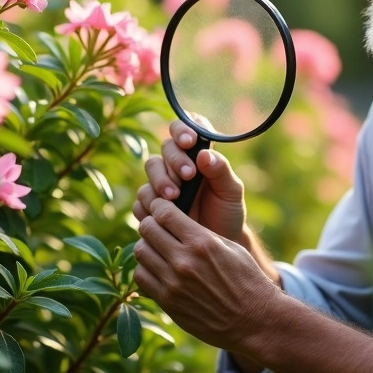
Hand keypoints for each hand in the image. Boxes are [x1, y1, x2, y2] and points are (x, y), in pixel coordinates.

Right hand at [133, 120, 247, 245]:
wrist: (215, 243)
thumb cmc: (227, 212)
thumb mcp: (231, 191)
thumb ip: (221, 170)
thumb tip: (204, 154)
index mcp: (198, 153)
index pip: (186, 128)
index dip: (183, 129)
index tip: (189, 141)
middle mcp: (178, 163)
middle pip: (165, 148)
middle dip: (174, 160)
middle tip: (188, 176)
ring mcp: (162, 182)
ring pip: (151, 169)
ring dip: (160, 181)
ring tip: (175, 197)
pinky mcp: (151, 204)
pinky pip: (141, 198)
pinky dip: (150, 203)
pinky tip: (162, 213)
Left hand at [134, 197, 276, 352]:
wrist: (253, 320)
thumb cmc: (246, 280)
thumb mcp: (230, 248)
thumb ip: (201, 233)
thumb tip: (175, 221)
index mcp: (202, 242)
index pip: (163, 213)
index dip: (159, 206)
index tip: (161, 208)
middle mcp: (184, 261)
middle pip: (147, 229)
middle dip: (151, 224)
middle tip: (158, 227)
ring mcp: (173, 283)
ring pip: (140, 252)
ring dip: (147, 246)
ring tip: (159, 249)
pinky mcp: (168, 302)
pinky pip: (141, 277)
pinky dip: (146, 269)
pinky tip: (159, 269)